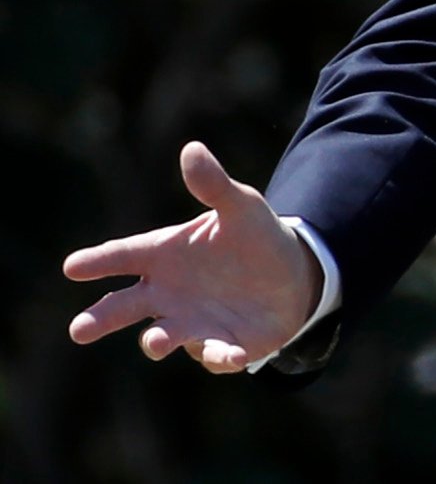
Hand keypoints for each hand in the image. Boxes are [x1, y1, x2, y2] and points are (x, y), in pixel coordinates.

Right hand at [64, 141, 321, 372]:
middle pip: (124, 307)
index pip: (124, 255)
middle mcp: (168, 294)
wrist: (292, 273)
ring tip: (154, 342)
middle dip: (101, 318)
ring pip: (165, 336)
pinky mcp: (224, 345)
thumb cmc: (253, 236)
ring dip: (158, 340)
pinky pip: (217, 354)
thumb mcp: (240, 206)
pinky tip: (232, 356)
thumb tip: (192, 149)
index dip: (99, 261)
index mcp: (165, 255)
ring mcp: (192, 323)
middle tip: (79, 329)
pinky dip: (220, 357)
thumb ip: (214, 185)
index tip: (72, 266)